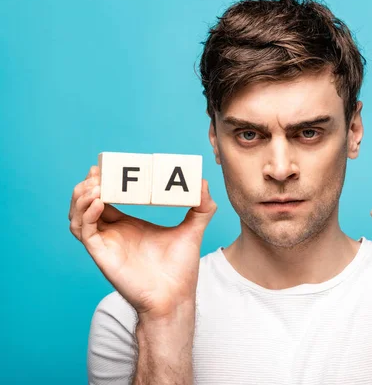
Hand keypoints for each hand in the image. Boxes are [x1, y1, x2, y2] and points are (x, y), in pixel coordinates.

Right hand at [68, 165, 216, 320]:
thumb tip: (203, 182)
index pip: (107, 197)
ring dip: (82, 197)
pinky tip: (100, 202)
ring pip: (78, 216)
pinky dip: (87, 214)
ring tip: (96, 185)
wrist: (176, 296)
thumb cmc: (181, 268)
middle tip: (98, 171)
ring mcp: (106, 244)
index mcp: (128, 224)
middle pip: (86, 203)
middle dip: (88, 185)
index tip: (106, 165)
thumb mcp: (194, 229)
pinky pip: (85, 232)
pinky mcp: (102, 255)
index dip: (103, 181)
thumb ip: (201, 206)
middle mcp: (113, 232)